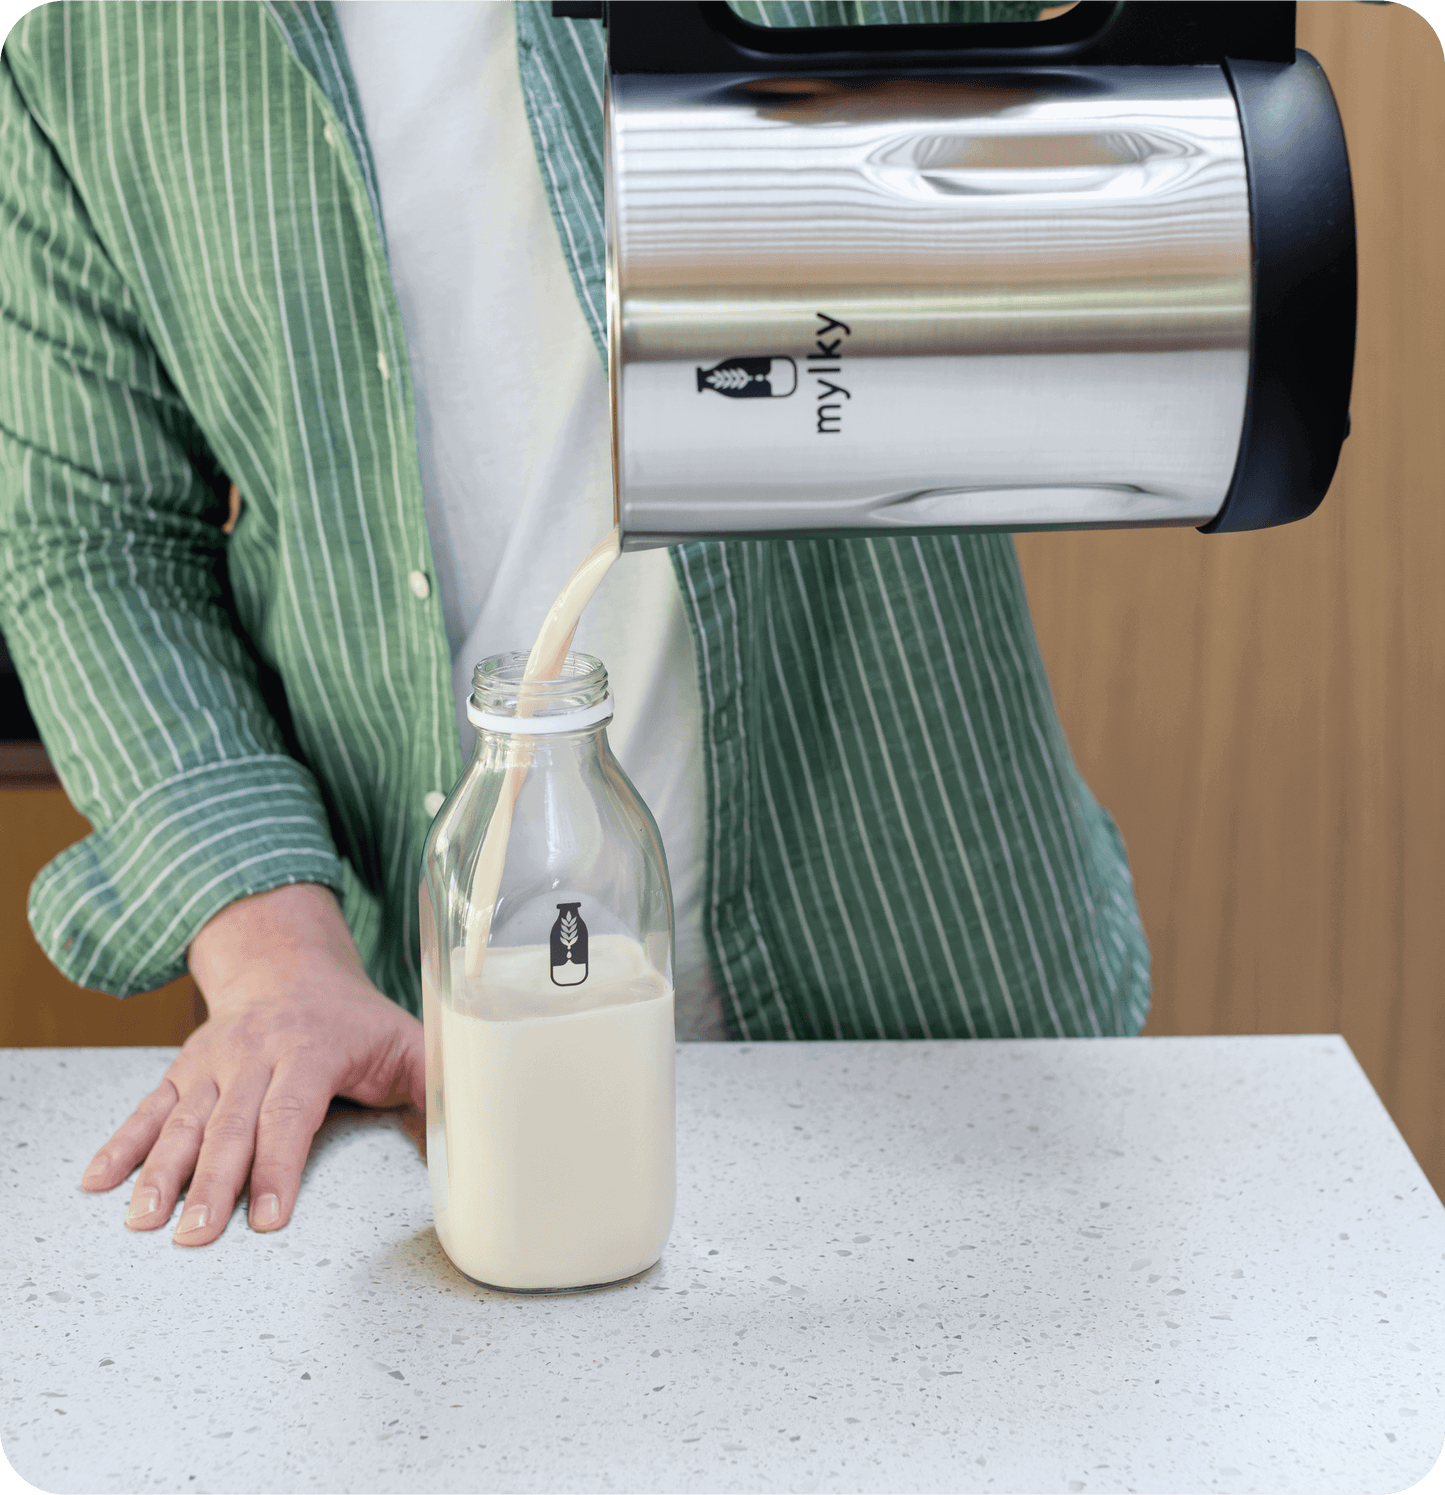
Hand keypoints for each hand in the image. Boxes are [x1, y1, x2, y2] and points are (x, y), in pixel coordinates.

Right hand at [79, 883, 423, 1245]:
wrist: (290, 968)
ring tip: (144, 1223)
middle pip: (230, 1124)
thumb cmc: (355, 1019)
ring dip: (160, 1173)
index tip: (269, 1217)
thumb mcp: (405, 1041)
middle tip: (195, 1236)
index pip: (291, 1111)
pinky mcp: (184, 1071)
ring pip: (182, 1120)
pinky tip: (98, 1183)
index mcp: (311, 1048)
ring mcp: (213, 1062)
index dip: (279, 1164)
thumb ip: (433, 1087)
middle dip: (212, 1183)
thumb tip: (464, 1145)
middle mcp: (254, 1053)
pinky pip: (148, 1109)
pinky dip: (121, 1145)